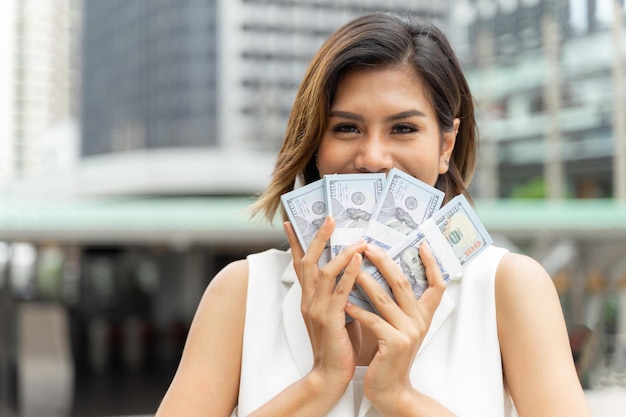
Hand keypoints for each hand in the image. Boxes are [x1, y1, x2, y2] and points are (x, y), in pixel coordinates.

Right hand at [284, 217, 366, 389]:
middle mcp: (308, 300)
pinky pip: (339, 292)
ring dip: (341, 253)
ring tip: (358, 239)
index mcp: (308, 297)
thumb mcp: (336, 313)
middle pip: (308, 261)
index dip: (295, 242)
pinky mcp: (329, 320)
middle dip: (319, 238)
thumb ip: (339, 293)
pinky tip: (358, 261)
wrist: (330, 375)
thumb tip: (354, 271)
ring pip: (324, 273)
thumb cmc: (338, 344)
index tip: (292, 223)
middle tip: (330, 218)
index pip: (299, 264)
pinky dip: (349, 274)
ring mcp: (316, 309)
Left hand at [345, 243, 445, 411]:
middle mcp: (419, 321)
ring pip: (385, 298)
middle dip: (385, 261)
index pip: (436, 285)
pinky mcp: (394, 343)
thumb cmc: (389, 355)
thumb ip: (397, 305)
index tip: (422, 245)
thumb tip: (384, 274)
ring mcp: (408, 332)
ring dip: (366, 280)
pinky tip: (344, 301)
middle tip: (368, 247)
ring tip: (351, 267)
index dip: (432, 264)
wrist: (391, 389)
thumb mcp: (400, 327)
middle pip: (403, 283)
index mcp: (423, 315)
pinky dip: (357, 309)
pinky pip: (372, 320)